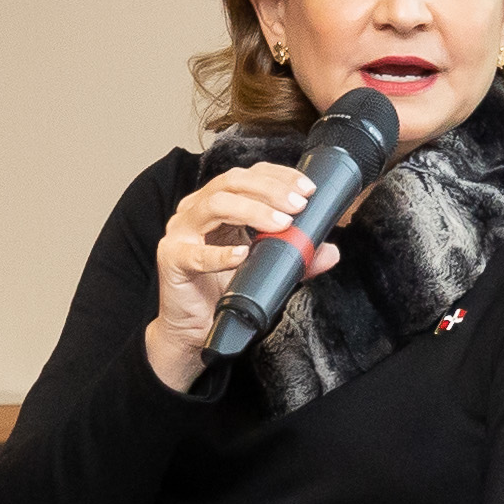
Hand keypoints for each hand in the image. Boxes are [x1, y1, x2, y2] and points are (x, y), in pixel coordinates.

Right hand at [143, 161, 339, 393]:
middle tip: (298, 205)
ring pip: (215, 204)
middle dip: (270, 190)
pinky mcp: (172, 258)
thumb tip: (330, 251)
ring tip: (281, 224)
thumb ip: (294, 257)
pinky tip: (242, 255)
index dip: (278, 176)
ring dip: (253, 211)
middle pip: (232, 182)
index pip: (248, 176)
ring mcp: (181, 231)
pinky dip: (222, 254)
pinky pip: (197, 253)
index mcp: (217, 203)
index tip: (307, 188)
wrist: (193, 328)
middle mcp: (196, 209)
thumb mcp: (265, 267)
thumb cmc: (222, 290)